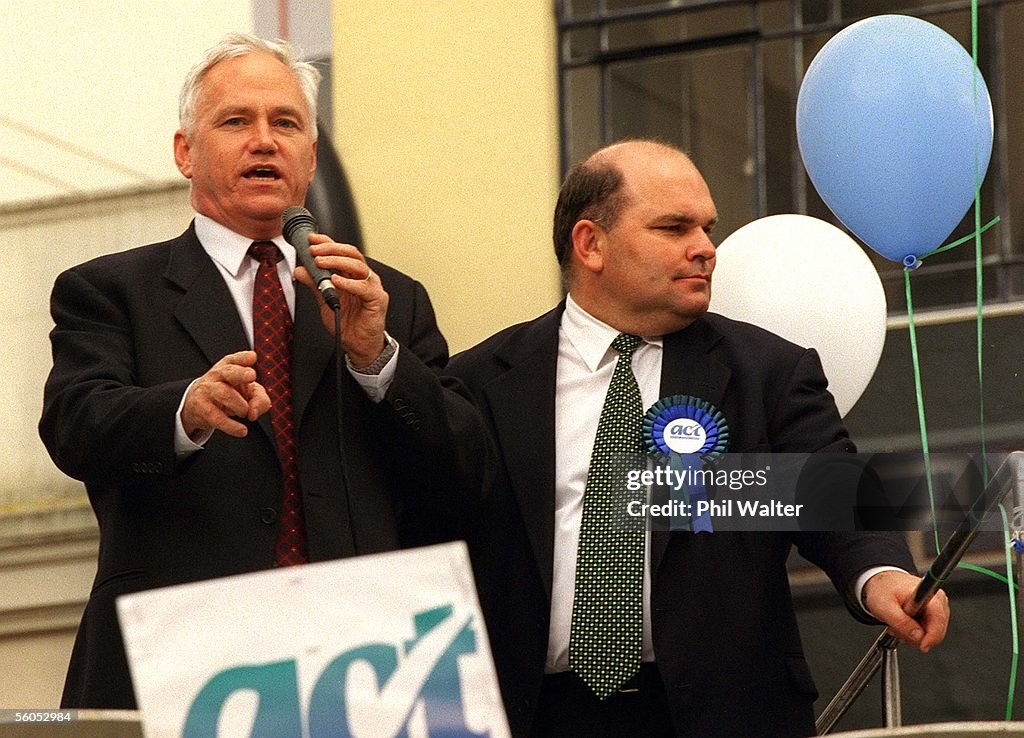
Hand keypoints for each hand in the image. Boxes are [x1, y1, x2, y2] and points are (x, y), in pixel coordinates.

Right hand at [181, 351, 270, 438]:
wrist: (196, 405)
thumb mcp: (247, 393)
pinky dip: (231, 426)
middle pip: (228, 371)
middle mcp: (217, 375)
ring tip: (245, 413)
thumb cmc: (228, 394)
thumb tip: (253, 413)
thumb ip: (259, 399)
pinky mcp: (201, 407)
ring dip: (240, 405)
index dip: (243, 358)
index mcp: (229, 367)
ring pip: (224, 393)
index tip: (252, 357)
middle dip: (241, 373)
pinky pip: (216, 417)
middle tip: (252, 376)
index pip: (235, 360)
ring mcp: (207, 390)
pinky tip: (242, 431)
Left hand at [294, 233, 388, 366]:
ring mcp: (372, 287)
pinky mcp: (377, 300)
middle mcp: (364, 277)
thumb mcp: (325, 300)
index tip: (311, 239)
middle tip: (314, 250)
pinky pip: (364, 287)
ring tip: (321, 262)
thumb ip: (315, 284)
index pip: (342, 252)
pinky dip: (349, 282)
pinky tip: (336, 280)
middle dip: (331, 249)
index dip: (327, 242)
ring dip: (338, 261)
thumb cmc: (347, 322)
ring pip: (358, 266)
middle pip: (351, 253)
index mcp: (352, 274)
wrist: (359, 345)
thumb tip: (300, 270)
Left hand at [862, 569, 948, 651]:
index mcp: (927, 593)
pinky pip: (928, 631)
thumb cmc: (882, 589)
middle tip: (897, 629)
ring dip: (913, 635)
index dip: (932, 637)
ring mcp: (937, 607)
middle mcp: (937, 599)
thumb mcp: (885, 607)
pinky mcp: (933, 613)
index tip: (922, 646)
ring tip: (897, 624)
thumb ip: (902, 622)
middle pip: (937, 630)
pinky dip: (914, 632)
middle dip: (916, 636)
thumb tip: (919, 638)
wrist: (880, 582)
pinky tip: (903, 624)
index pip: (938, 620)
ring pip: (932, 633)